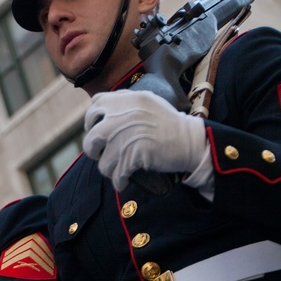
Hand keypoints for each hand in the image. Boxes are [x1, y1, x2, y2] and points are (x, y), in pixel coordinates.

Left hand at [83, 91, 206, 191]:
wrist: (189, 140)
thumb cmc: (168, 124)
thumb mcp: (147, 102)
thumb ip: (124, 103)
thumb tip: (99, 110)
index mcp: (126, 100)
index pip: (95, 106)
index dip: (91, 121)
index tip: (96, 131)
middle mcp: (123, 115)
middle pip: (92, 137)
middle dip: (93, 150)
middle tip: (101, 155)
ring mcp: (127, 135)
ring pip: (103, 161)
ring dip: (108, 169)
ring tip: (116, 171)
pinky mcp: (134, 154)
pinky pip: (117, 174)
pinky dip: (119, 181)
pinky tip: (124, 181)